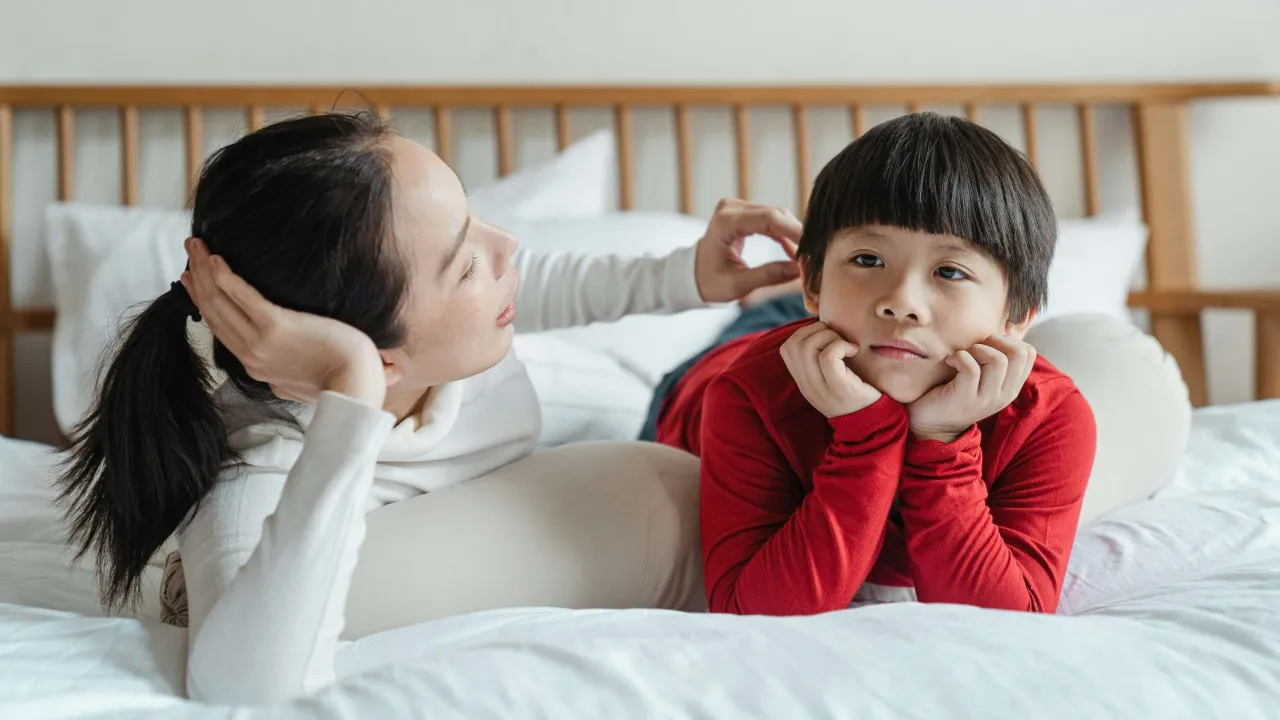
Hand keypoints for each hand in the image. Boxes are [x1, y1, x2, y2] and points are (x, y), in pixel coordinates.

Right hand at [181, 237, 386, 409]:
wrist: (356, 388)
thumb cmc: (339, 383)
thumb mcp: (297, 386)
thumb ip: (281, 377)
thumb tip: (277, 378)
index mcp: (254, 366)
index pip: (218, 327)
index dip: (202, 299)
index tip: (192, 278)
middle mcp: (250, 355)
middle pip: (213, 309)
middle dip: (197, 276)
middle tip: (191, 249)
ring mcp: (260, 342)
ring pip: (220, 300)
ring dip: (204, 269)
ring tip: (196, 244)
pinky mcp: (277, 327)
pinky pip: (243, 297)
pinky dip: (227, 278)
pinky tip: (217, 260)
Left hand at [694, 198, 801, 302]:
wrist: (692, 275)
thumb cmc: (709, 282)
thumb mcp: (737, 285)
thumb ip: (767, 276)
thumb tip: (799, 271)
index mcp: (725, 222)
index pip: (768, 218)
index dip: (793, 231)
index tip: (811, 248)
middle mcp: (731, 208)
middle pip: (775, 214)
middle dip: (796, 234)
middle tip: (812, 257)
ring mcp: (737, 208)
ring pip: (776, 215)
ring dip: (792, 235)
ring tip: (803, 258)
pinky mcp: (743, 214)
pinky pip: (771, 220)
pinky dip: (784, 235)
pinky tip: (793, 253)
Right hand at [780, 322, 881, 418]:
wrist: (873, 424)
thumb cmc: (858, 393)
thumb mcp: (832, 379)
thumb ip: (821, 359)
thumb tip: (822, 325)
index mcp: (803, 381)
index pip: (787, 348)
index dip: (805, 333)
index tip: (827, 338)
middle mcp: (807, 385)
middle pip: (794, 344)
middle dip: (817, 330)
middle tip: (838, 338)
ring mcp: (820, 388)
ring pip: (807, 347)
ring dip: (829, 336)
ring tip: (846, 345)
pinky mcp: (838, 387)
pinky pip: (827, 356)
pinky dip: (840, 345)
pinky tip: (854, 350)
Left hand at [907, 336, 1036, 442]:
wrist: (930, 422)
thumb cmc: (954, 391)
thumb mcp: (982, 377)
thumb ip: (995, 359)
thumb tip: (1007, 329)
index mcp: (1011, 387)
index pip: (1029, 353)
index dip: (1008, 339)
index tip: (988, 344)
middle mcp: (1003, 394)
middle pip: (1019, 353)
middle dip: (996, 341)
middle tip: (976, 347)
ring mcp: (986, 398)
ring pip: (998, 360)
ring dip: (977, 349)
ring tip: (963, 356)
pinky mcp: (965, 398)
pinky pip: (971, 368)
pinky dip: (958, 357)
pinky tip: (949, 362)